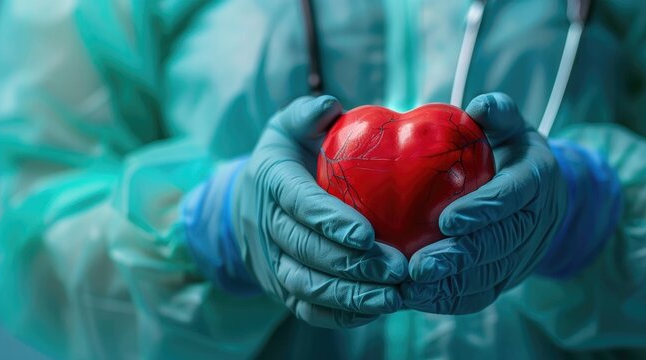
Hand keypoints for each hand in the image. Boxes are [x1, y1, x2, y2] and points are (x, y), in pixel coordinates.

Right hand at [237, 96, 407, 327]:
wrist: (246, 204)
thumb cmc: (287, 160)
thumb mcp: (288, 129)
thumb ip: (307, 115)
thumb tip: (330, 106)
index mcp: (273, 182)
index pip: (300, 205)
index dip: (330, 222)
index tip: (366, 235)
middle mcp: (267, 226)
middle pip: (307, 251)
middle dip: (353, 264)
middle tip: (398, 269)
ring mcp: (272, 262)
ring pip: (306, 285)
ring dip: (350, 295)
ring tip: (394, 295)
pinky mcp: (282, 289)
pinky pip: (307, 309)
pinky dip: (339, 315)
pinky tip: (376, 309)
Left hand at [402, 93, 569, 313]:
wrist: (543, 194)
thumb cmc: (511, 151)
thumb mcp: (511, 125)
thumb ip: (498, 113)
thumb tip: (479, 106)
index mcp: (538, 178)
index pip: (513, 197)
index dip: (483, 210)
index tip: (446, 220)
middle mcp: (538, 220)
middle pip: (501, 244)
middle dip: (460, 258)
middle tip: (418, 267)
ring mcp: (526, 253)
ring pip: (492, 275)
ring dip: (450, 286)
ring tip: (409, 288)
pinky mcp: (511, 277)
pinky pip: (483, 294)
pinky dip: (450, 301)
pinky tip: (416, 300)